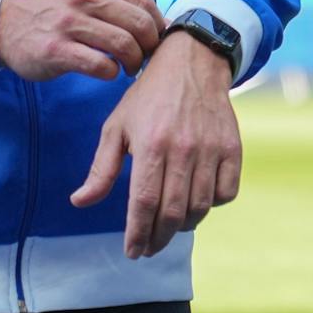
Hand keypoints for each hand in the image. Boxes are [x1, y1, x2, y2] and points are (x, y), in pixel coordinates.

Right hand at [0, 0, 165, 81]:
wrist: (3, 22)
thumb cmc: (51, 7)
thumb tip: (158, 20)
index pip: (143, 1)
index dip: (158, 23)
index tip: (157, 38)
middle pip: (139, 23)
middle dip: (150, 44)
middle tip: (146, 56)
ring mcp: (68, 22)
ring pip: (123, 44)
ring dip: (133, 61)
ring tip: (129, 67)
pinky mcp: (56, 50)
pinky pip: (100, 65)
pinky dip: (111, 72)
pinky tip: (107, 71)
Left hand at [70, 30, 241, 258]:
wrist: (191, 62)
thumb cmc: (148, 97)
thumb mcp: (116, 127)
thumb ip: (101, 169)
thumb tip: (80, 202)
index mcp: (151, 144)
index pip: (144, 204)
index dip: (138, 234)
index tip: (133, 251)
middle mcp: (183, 149)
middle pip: (172, 213)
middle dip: (158, 239)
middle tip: (149, 247)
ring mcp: (211, 149)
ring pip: (200, 208)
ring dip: (183, 225)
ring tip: (169, 224)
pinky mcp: (232, 148)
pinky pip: (226, 193)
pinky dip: (212, 205)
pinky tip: (196, 200)